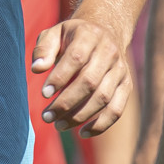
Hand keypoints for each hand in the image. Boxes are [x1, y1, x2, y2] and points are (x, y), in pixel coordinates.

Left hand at [31, 18, 131, 136]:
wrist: (106, 31)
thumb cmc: (72, 36)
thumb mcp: (54, 33)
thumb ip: (44, 49)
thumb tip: (37, 69)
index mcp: (89, 36)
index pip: (76, 58)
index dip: (60, 78)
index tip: (43, 94)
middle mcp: (108, 52)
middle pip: (90, 82)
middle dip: (66, 102)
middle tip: (47, 116)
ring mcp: (120, 70)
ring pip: (103, 98)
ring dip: (80, 116)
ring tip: (58, 125)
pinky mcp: (126, 86)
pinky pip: (117, 110)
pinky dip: (101, 125)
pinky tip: (82, 132)